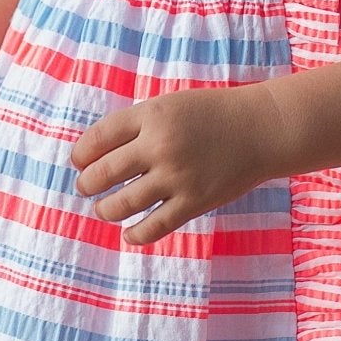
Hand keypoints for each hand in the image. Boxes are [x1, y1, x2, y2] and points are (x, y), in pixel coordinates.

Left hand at [70, 84, 284, 246]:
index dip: (81, 154)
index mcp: (152, 116)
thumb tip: (95, 154)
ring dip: (105, 210)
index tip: (79, 162)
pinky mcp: (194, 202)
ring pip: (122, 204)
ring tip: (104, 209)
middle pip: (103, 173)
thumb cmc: (212, 115)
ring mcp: (177, 177)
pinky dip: (135, 234)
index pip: (98, 138)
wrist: (260, 129)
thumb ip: (137, 126)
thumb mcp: (170, 106)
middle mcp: (160, 146)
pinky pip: (153, 227)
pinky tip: (129, 233)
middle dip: (87, 184)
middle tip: (86, 187)